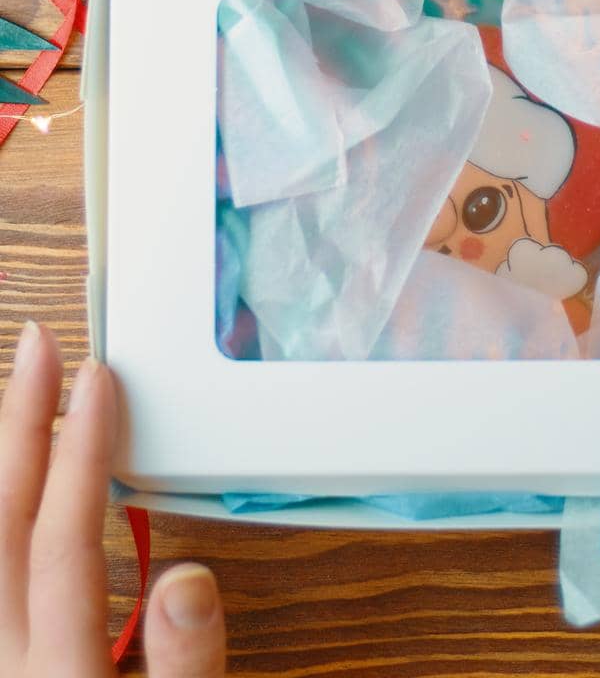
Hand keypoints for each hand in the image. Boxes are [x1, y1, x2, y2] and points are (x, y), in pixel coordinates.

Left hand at [0, 321, 227, 675]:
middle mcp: (5, 660)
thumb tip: (188, 582)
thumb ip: (186, 667)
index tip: (100, 378)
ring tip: (22, 390)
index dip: (81, 453)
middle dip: (20, 424)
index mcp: (56, 677)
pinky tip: (17, 467)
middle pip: (0, 525)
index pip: (62, 542)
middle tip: (38, 348)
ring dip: (3, 454)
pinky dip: (1, 498)